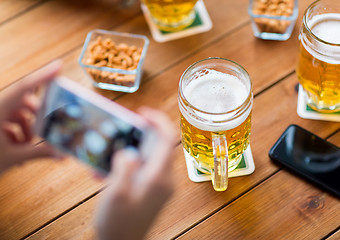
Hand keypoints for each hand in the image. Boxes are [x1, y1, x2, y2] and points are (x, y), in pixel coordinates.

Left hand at [0, 61, 61, 173]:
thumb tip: (62, 154)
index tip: (59, 66)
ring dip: (26, 127)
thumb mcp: (12, 157)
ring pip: (16, 111)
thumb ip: (39, 153)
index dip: (43, 76)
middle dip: (37, 113)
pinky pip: (8, 120)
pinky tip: (18, 148)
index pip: (24, 87)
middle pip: (23, 99)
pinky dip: (17, 132)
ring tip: (27, 144)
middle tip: (48, 123)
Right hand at [95, 107, 176, 239]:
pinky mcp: (152, 188)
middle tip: (119, 133)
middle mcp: (164, 179)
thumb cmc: (118, 224)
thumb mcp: (116, 194)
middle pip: (158, 145)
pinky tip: (108, 174)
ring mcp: (159, 184)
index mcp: (158, 177)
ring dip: (128, 152)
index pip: (167, 138)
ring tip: (106, 161)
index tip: (142, 113)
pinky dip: (127, 164)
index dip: (157, 121)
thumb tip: (129, 150)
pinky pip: (143, 168)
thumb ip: (124, 167)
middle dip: (138, 136)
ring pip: (148, 155)